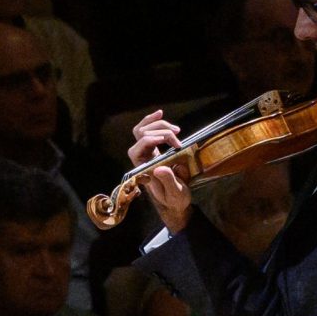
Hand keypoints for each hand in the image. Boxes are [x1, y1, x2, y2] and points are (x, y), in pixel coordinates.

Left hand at [127, 111, 190, 231]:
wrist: (176, 202)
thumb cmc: (175, 200)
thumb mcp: (175, 194)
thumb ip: (168, 182)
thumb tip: (160, 168)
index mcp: (143, 170)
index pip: (138, 149)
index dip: (151, 140)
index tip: (173, 141)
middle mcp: (141, 159)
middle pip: (141, 135)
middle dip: (160, 131)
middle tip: (178, 138)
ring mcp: (146, 153)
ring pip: (143, 129)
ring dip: (159, 124)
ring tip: (176, 130)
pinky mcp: (153, 149)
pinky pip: (147, 130)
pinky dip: (153, 121)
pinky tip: (161, 114)